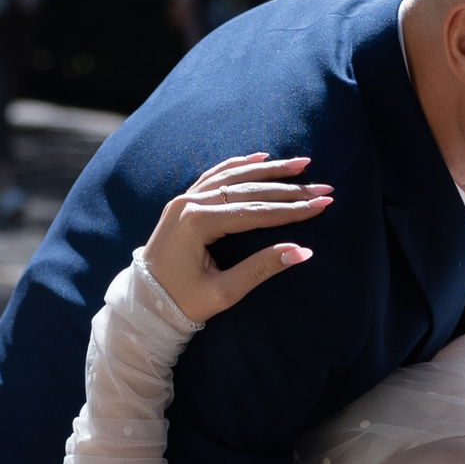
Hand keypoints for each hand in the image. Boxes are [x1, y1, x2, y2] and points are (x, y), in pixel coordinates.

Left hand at [142, 152, 332, 321]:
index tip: (322, 205)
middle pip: (248, 190)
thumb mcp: (223, 292)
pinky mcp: (182, 203)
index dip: (291, 209)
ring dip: (269, 170)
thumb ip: (261, 269)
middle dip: (289, 189)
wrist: (142, 305)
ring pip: (232, 177)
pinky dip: (238, 166)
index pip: (255, 211)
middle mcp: (189, 204)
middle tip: (323, 187)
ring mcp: (183, 200)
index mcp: (197, 224)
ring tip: (301, 164)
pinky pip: (213, 176)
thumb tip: (302, 251)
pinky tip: (260, 158)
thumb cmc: (181, 303)